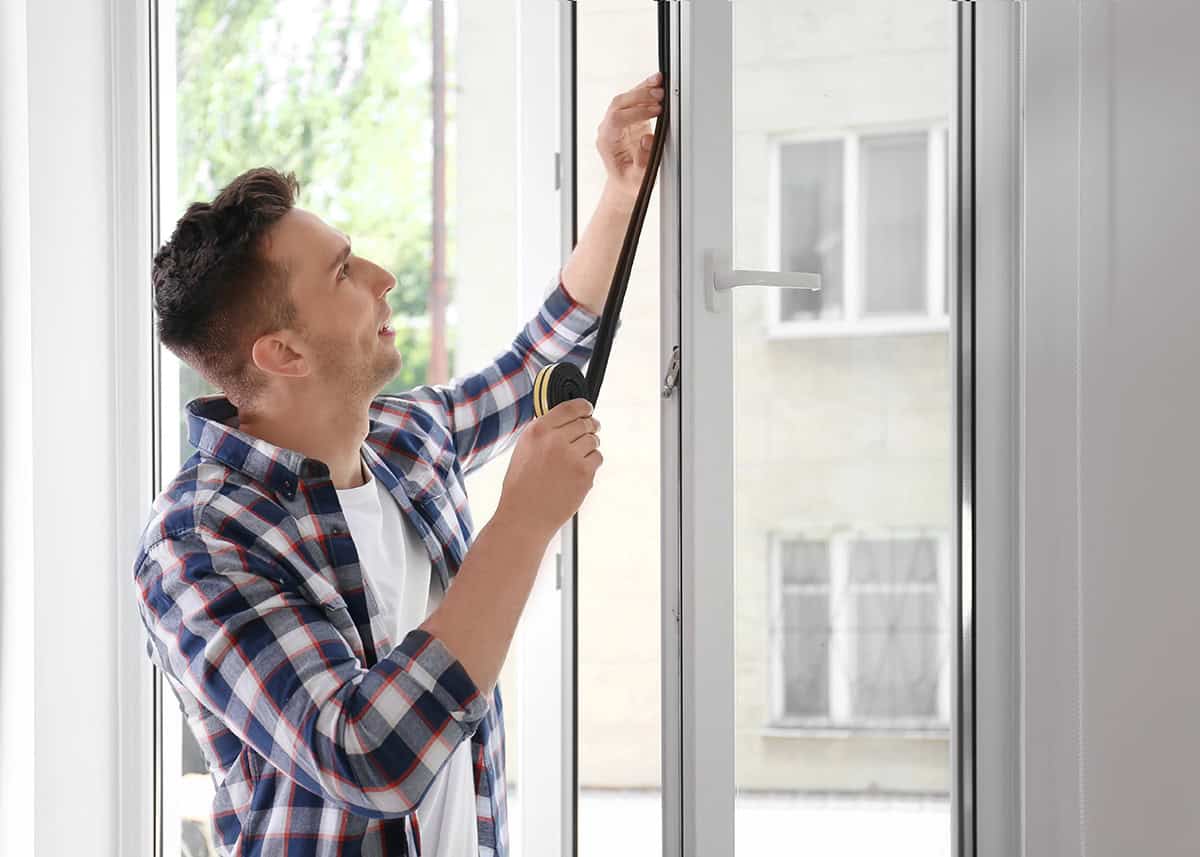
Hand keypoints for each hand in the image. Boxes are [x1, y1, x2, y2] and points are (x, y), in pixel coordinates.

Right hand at [498, 398, 602, 537]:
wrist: (525, 516)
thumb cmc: (522, 485)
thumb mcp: (525, 449)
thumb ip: (545, 431)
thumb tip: (568, 419)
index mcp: (538, 431)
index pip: (570, 407)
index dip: (584, 407)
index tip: (588, 409)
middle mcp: (555, 440)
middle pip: (586, 423)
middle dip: (590, 427)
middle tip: (589, 432)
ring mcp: (572, 457)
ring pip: (594, 440)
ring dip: (590, 447)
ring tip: (576, 459)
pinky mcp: (584, 473)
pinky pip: (598, 458)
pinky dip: (591, 463)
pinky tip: (577, 472)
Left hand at [595, 72, 664, 202]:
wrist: (625, 182)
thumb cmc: (629, 182)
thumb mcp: (637, 179)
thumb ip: (642, 162)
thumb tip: (647, 139)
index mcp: (607, 142)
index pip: (617, 119)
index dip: (636, 112)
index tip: (655, 111)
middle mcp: (608, 129)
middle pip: (618, 104)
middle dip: (639, 96)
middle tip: (659, 95)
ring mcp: (616, 122)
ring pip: (625, 98)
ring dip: (642, 89)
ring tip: (659, 82)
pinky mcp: (627, 118)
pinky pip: (633, 100)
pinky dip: (644, 90)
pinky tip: (655, 83)